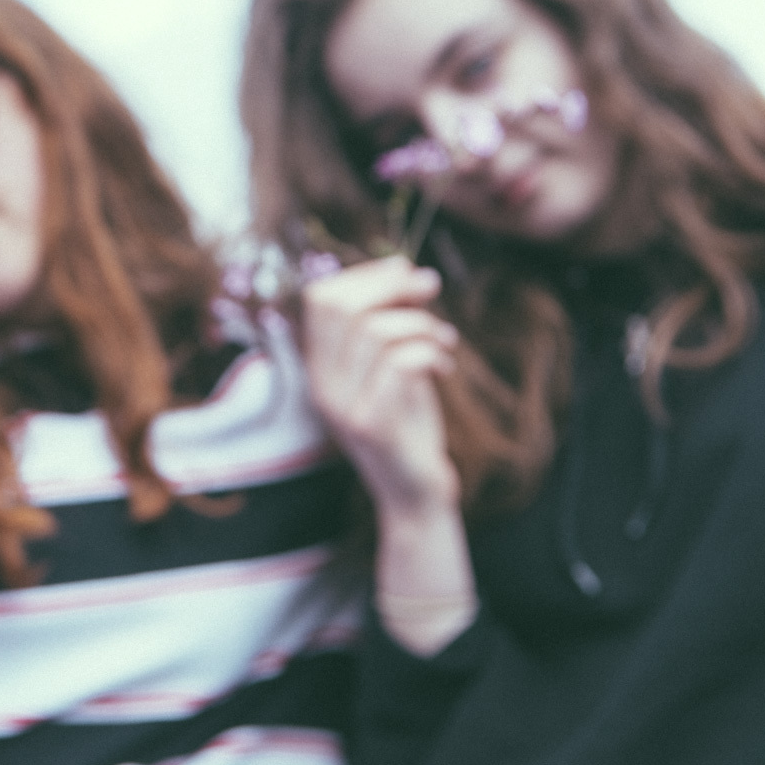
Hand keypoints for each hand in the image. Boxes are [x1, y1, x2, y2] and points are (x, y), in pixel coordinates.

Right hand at [303, 254, 477, 654]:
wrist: (416, 495)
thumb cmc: (410, 426)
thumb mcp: (391, 369)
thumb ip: (385, 327)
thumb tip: (401, 269)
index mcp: (319, 369)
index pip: (320, 299)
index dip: (363, 274)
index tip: (404, 270)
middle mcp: (321, 386)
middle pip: (340, 306)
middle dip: (391, 286)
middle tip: (431, 287)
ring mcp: (342, 407)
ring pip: (375, 331)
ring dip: (422, 324)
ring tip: (445, 340)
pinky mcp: (372, 425)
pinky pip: (399, 363)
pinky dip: (430, 353)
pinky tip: (445, 366)